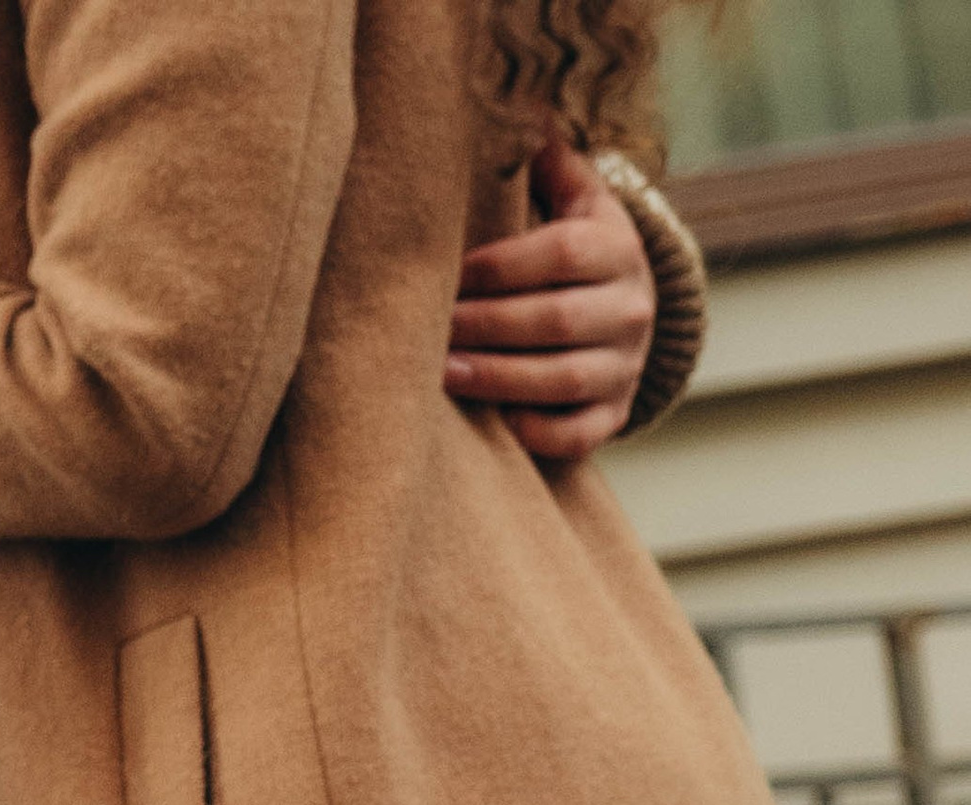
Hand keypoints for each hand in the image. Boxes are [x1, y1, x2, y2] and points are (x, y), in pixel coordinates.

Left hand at [447, 139, 657, 463]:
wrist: (622, 315)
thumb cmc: (573, 255)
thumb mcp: (574, 202)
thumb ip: (550, 166)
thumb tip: (522, 115)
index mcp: (618, 248)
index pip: (560, 254)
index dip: (500, 266)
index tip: (449, 276)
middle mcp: (632, 308)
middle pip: (556, 319)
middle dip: (486, 325)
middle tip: (429, 331)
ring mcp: (625, 368)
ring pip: (561, 379)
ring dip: (496, 378)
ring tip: (442, 374)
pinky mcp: (613, 416)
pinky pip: (574, 434)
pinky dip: (531, 430)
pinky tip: (489, 423)